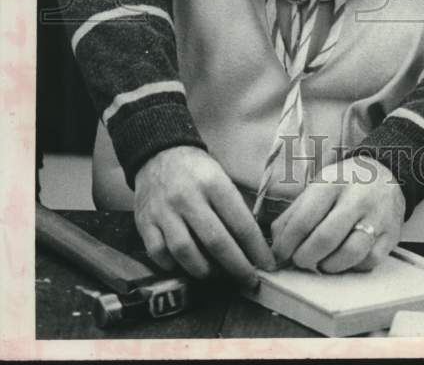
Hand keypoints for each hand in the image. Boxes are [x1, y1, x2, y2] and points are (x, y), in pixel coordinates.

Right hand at [134, 146, 275, 286]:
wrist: (159, 153)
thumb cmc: (197, 170)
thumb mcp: (221, 177)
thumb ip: (234, 207)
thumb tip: (253, 244)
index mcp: (213, 183)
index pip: (240, 223)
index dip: (256, 249)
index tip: (268, 265)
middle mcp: (188, 197)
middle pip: (216, 242)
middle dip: (237, 267)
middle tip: (249, 280)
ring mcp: (164, 211)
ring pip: (186, 252)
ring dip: (204, 270)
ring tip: (215, 273)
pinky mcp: (145, 221)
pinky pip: (159, 253)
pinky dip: (173, 265)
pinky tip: (184, 265)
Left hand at [270, 156, 404, 273]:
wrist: (386, 174)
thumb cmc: (343, 184)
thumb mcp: (317, 188)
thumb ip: (294, 215)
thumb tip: (276, 247)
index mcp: (332, 182)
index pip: (304, 219)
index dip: (288, 243)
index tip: (280, 254)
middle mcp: (357, 198)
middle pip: (326, 238)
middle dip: (305, 257)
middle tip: (299, 260)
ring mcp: (377, 216)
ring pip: (350, 253)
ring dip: (328, 265)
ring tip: (321, 262)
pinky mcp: (392, 234)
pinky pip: (369, 261)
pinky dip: (352, 267)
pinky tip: (344, 259)